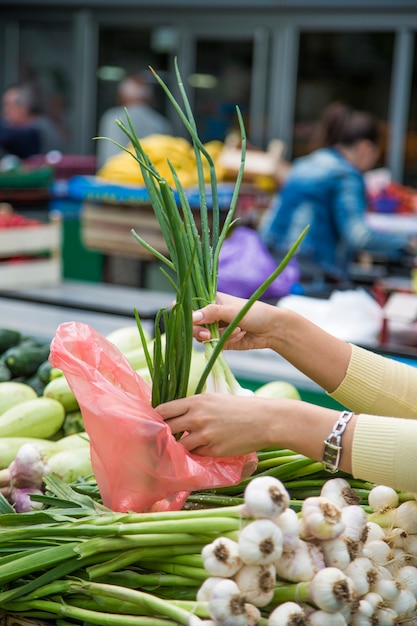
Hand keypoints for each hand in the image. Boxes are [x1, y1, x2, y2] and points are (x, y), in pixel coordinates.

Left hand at [156, 393, 279, 456]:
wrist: (263, 420)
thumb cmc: (239, 408)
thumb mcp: (214, 399)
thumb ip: (194, 407)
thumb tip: (176, 416)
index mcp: (195, 401)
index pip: (163, 410)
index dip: (154, 418)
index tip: (152, 424)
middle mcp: (196, 417)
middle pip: (166, 429)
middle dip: (160, 436)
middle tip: (157, 441)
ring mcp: (204, 435)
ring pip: (178, 446)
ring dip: (176, 449)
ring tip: (174, 451)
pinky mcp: (213, 450)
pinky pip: (194, 455)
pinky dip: (192, 455)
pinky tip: (194, 454)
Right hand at [192, 292, 280, 351]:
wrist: (272, 329)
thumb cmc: (255, 312)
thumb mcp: (233, 310)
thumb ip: (212, 313)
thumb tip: (193, 317)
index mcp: (210, 300)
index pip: (188, 306)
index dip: (187, 316)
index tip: (195, 323)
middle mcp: (209, 314)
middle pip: (191, 325)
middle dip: (200, 332)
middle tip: (209, 335)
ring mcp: (214, 328)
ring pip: (202, 337)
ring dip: (219, 336)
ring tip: (238, 330)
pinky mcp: (220, 341)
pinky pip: (214, 345)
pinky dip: (227, 342)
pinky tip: (240, 335)